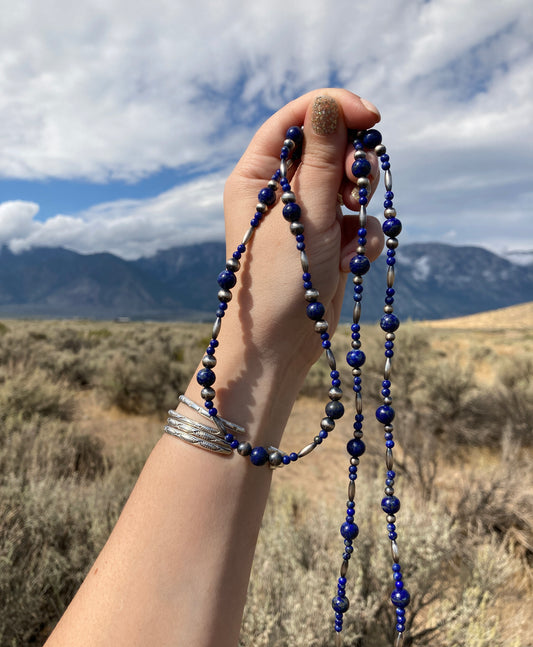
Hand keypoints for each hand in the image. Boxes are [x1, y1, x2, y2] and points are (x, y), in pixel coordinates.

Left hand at [222, 89, 383, 375]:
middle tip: (357, 184)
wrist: (279, 345)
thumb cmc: (280, 280)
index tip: (372, 117)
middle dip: (351, 163)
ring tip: (349, 229)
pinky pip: (357, 219)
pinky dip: (361, 236)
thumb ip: (321, 158)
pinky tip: (352, 259)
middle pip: (328, 146)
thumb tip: (329, 102)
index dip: (334, 108)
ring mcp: (306, 216)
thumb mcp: (305, 214)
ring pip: (348, 182)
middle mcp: (279, 190)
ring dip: (359, 202)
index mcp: (257, 175)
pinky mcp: (327, 241)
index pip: (296, 119)